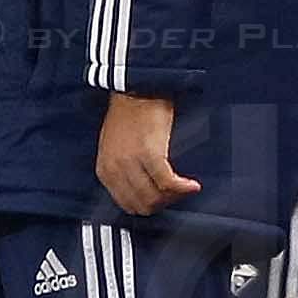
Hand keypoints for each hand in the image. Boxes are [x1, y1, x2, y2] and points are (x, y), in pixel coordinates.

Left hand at [94, 90, 196, 217]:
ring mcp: (131, 162)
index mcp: (105, 171)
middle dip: (162, 203)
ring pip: (156, 197)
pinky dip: (182, 187)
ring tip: (184, 187)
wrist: (135, 92)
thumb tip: (142, 194)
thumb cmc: (128, 119)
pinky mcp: (150, 154)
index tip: (162, 198)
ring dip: (174, 196)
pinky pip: (168, 182)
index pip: (126, 204)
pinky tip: (192, 185)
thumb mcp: (115, 149)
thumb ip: (122, 172)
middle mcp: (115, 169)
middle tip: (176, 193)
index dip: (147, 205)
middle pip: (142, 205)